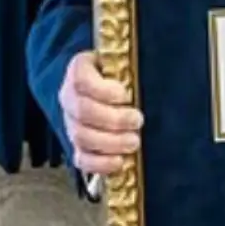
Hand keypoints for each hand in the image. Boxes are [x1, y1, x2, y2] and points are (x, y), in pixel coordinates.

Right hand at [59, 50, 142, 178]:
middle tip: (138, 121)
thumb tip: (154, 77)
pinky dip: (100, 164)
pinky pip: (81, 159)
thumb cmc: (121, 73)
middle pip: (83, 111)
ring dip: (111, 142)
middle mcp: (70, 97)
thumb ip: (130, 67)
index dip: (104, 91)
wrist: (108, 88)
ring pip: (81, 136)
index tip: (125, 95)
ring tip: (134, 141)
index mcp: (79, 70)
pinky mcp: (78, 145)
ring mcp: (71, 123)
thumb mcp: (124, 62)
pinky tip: (119, 161)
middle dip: (114, 119)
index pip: (82, 81)